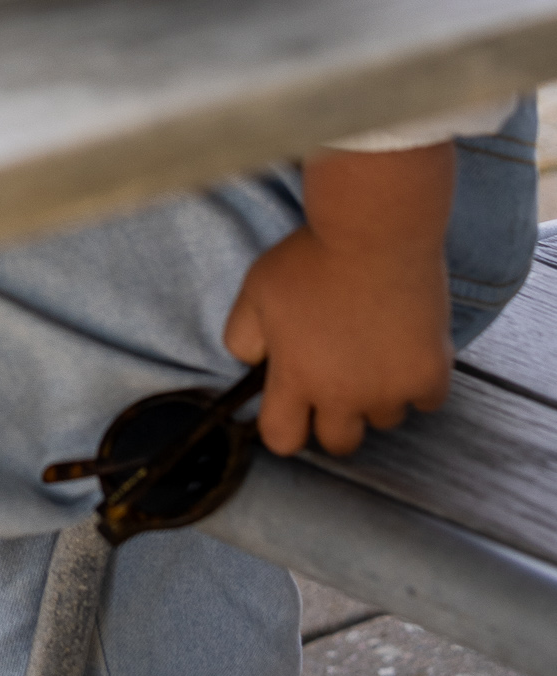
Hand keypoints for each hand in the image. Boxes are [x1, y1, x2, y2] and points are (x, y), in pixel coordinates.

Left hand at [224, 147, 455, 454]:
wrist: (375, 232)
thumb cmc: (312, 255)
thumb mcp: (257, 288)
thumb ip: (244, 335)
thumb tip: (251, 364)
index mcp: (297, 377)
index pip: (282, 439)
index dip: (284, 425)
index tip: (292, 407)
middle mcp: (343, 396)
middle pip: (338, 443)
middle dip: (335, 418)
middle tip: (340, 378)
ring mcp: (390, 390)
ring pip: (385, 418)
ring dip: (379, 394)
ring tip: (375, 346)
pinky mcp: (431, 377)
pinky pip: (426, 400)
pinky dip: (420, 380)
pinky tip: (408, 344)